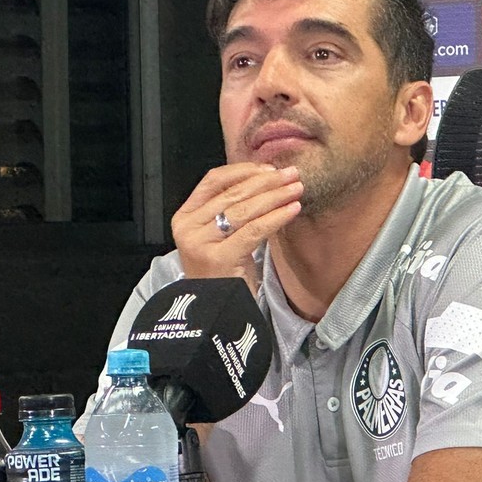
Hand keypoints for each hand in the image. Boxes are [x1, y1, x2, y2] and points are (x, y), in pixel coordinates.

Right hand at [171, 163, 302, 292]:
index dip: (244, 170)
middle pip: (232, 194)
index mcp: (185, 216)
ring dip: (275, 196)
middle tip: (292, 175)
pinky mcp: (218, 259)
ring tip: (297, 190)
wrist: (218, 313)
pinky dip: (276, 217)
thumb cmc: (226, 272)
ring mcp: (199, 243)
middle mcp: (187, 228)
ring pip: (244, 210)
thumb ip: (233, 208)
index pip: (213, 181)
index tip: (270, 168)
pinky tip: (292, 210)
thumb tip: (268, 177)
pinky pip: (253, 230)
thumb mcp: (223, 236)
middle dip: (266, 182)